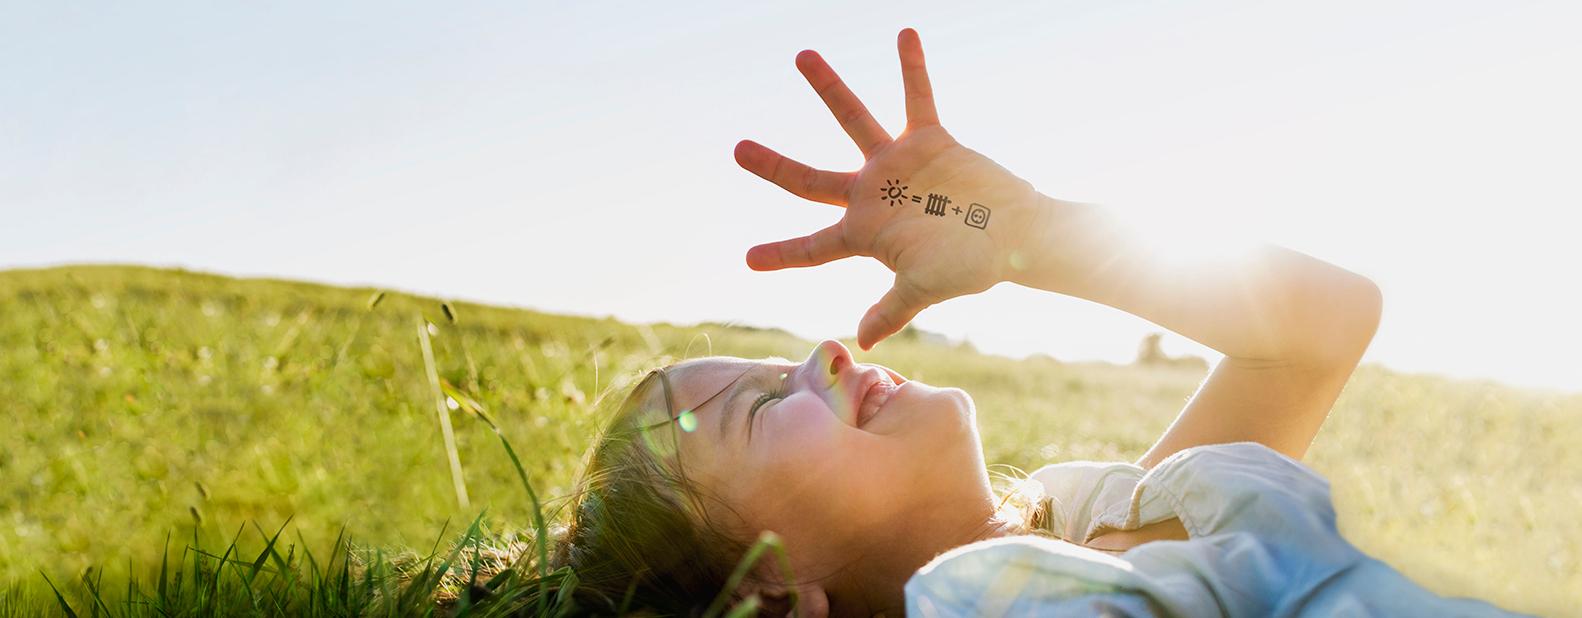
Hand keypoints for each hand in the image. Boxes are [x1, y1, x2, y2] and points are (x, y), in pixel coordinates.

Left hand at [735, 28, 1044, 349]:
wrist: (1017, 237)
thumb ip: (892, 310)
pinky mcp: (930, 141)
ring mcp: (898, 165)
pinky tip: (904, 33)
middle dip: (773, 165)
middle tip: (737, 149)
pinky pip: (916, 97)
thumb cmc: (971, 266)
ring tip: (802, 55)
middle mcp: (872, 195)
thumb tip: (863, 343)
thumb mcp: (925, 289)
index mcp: (865, 234)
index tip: (748, 259)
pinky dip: (912, 67)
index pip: (813, 246)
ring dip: (829, 89)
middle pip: (809, 180)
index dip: (782, 252)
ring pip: (853, 120)